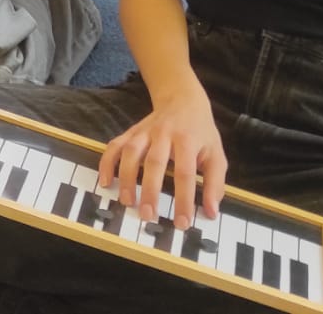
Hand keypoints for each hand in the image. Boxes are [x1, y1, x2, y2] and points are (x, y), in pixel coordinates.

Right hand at [96, 93, 226, 230]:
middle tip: (148, 216)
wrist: (182, 99)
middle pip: (154, 162)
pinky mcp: (130, 132)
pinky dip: (107, 163)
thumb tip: (211, 212)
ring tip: (127, 202)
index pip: (185, 173)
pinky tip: (106, 182)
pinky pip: (115, 146)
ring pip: (131, 152)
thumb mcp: (216, 154)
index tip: (182, 222)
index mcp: (188, 140)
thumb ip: (214, 183)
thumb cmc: (200, 131)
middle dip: (150, 191)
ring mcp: (144, 131)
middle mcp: (164, 134)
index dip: (183, 199)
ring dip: (126, 178)